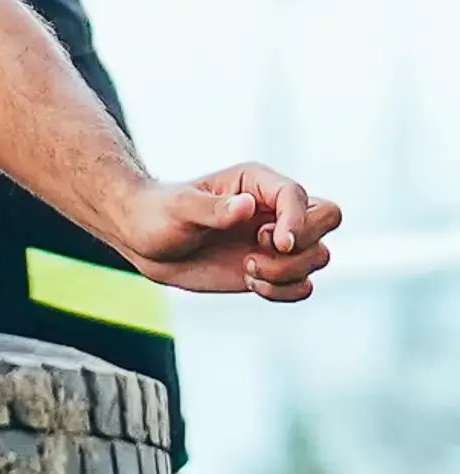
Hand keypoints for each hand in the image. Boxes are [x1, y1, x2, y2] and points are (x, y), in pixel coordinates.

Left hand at [113, 162, 340, 301]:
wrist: (146, 241)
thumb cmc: (157, 214)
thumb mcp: (179, 210)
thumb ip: (213, 209)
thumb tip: (247, 205)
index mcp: (257, 182)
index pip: (300, 195)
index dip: (297, 221)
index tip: (274, 243)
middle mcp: (274, 209)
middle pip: (328, 218)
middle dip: (303, 243)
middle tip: (258, 249)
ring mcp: (276, 239)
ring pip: (320, 255)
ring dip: (287, 272)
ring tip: (246, 267)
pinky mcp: (273, 268)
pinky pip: (304, 284)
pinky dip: (285, 291)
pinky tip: (251, 283)